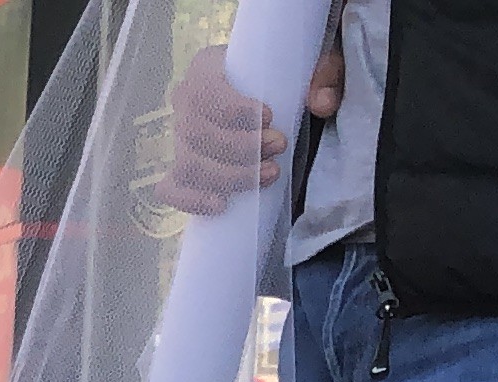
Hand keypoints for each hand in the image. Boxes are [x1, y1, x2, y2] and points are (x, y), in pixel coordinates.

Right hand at [157, 43, 346, 214]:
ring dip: (229, 175)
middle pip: (194, 132)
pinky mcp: (182, 167)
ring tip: (271, 172)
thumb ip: (326, 72)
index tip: (271, 116)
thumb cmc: (288, 73)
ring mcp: (180, 138)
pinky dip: (192, 199)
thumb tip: (322, 103)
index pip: (202, 91)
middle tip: (279, 145)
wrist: (275, 92)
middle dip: (238, 147)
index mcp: (207, 67)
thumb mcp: (314, 60)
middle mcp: (185, 102)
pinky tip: (222, 205)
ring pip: (187, 163)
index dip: (231, 110)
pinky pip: (171, 188)